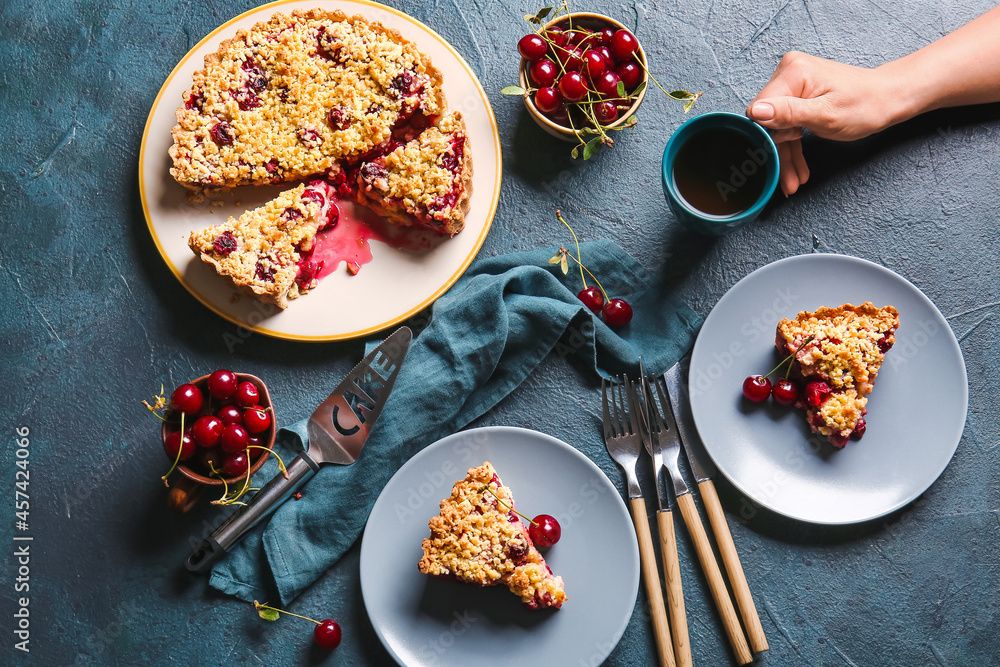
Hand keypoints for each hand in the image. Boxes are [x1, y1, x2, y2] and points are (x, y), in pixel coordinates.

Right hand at [747, 52, 900, 195]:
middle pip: (768, 120)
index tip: (772, 161)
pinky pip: (787, 124)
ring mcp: (793, 83)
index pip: (760, 109)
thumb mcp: (826, 115)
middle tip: (787, 180)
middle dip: (778, 152)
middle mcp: (789, 72)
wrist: (888, 99)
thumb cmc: (866, 105)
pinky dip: (792, 146)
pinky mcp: (798, 94)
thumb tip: (756, 112)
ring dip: (785, 155)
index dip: (765, 138)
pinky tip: (796, 167)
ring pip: (777, 126)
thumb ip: (788, 113)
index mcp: (793, 72)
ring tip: (793, 181)